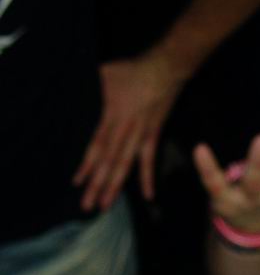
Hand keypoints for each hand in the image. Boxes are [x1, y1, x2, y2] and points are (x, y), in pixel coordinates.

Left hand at [73, 52, 182, 209]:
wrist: (166, 68)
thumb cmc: (134, 69)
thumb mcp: (107, 73)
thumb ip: (95, 87)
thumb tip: (82, 90)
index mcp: (112, 115)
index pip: (97, 146)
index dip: (87, 165)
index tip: (77, 183)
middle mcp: (125, 129)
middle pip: (109, 161)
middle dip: (98, 184)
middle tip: (87, 206)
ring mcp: (140, 134)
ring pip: (126, 164)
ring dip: (115, 185)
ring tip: (105, 205)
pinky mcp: (153, 134)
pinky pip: (149, 159)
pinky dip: (147, 177)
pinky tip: (147, 196)